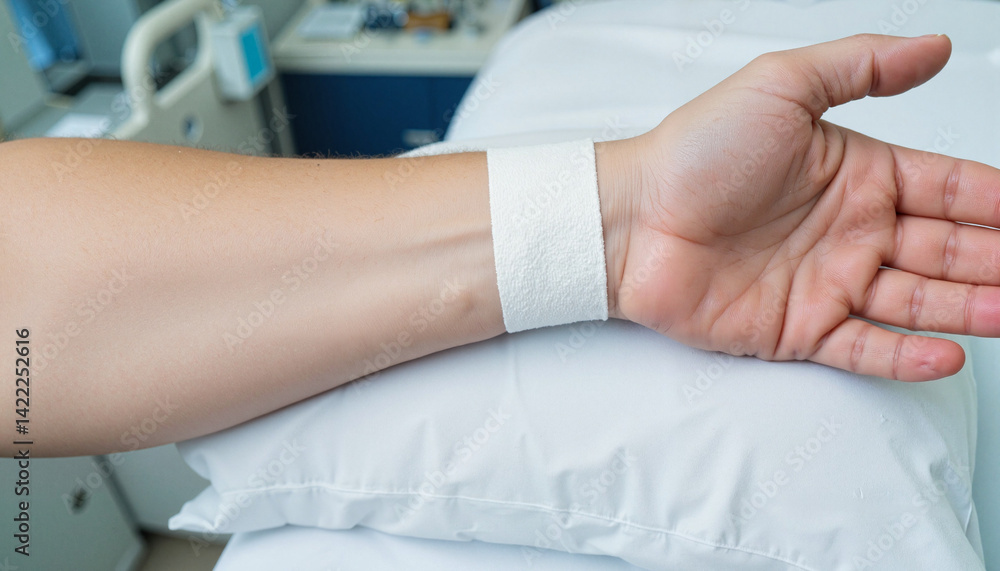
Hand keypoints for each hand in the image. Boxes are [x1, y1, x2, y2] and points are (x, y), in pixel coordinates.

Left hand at [599, 34, 999, 380]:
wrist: (628, 219)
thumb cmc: (693, 152)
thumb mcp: (780, 87)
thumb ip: (860, 68)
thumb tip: (935, 47)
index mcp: (858, 175)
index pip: (951, 189)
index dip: (998, 202)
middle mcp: (851, 231)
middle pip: (947, 250)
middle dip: (997, 260)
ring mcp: (827, 283)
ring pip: (918, 301)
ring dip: (971, 308)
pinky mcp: (797, 329)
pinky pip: (864, 347)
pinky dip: (906, 354)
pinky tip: (950, 352)